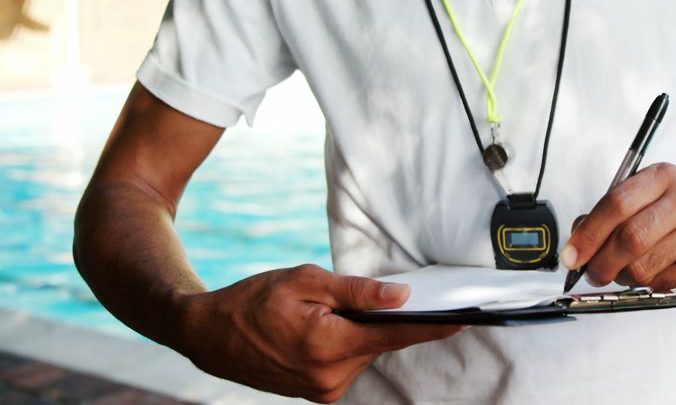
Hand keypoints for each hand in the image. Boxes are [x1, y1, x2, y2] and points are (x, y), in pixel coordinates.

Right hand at [174, 264, 462, 402]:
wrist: (209, 336)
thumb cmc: (254, 301)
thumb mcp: (305, 281)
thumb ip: (357, 291)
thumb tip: (401, 297)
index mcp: (330, 345)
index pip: (395, 335)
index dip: (433, 326)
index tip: (465, 317)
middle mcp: (330, 376)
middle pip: (379, 342)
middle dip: (380, 318)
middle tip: (355, 295)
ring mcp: (323, 389)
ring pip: (363, 352)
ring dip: (358, 331)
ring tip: (320, 313)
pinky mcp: (318, 394)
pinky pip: (347, 363)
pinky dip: (345, 344)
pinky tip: (321, 329)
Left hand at [560, 163, 675, 293]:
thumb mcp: (652, 200)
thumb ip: (613, 214)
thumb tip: (578, 237)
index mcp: (664, 176)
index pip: (616, 203)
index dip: (588, 233)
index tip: (571, 254)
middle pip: (629, 238)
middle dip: (601, 263)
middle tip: (592, 274)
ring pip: (643, 266)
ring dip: (626, 277)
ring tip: (629, 273)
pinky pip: (663, 283)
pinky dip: (651, 286)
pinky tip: (659, 274)